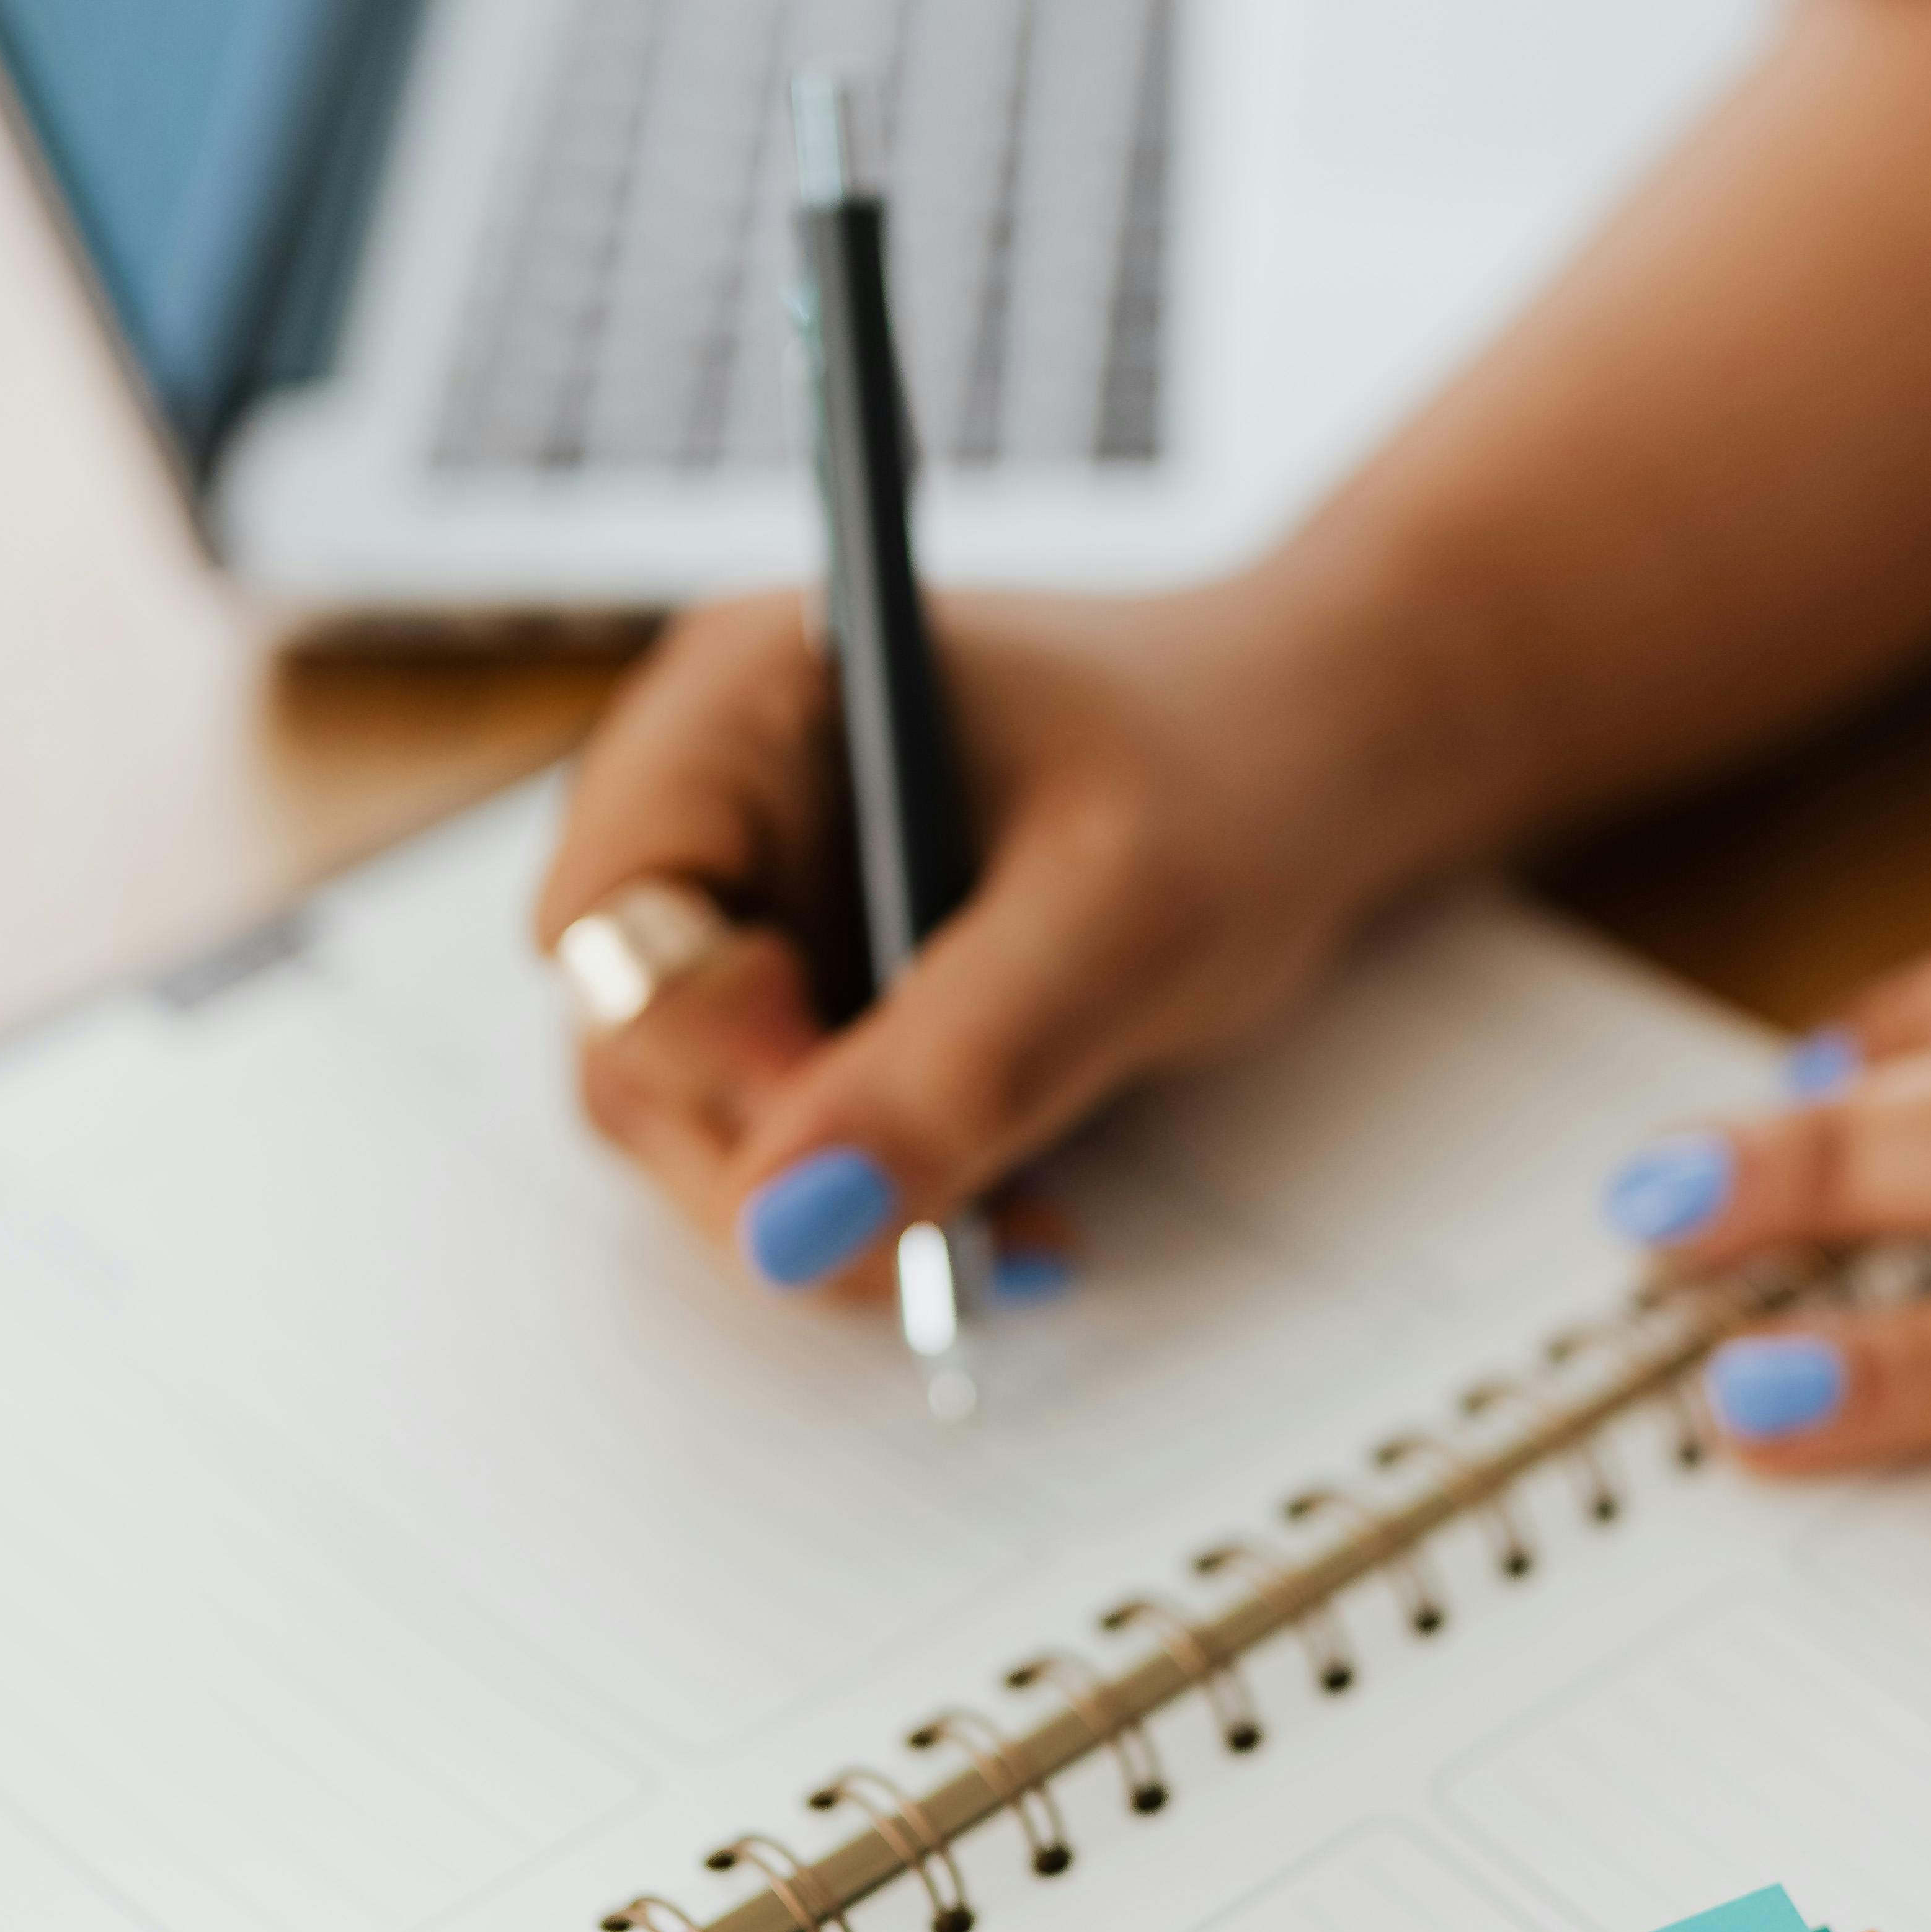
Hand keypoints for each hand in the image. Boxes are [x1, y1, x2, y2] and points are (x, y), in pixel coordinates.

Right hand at [537, 579, 1420, 1290]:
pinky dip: (885, 1199)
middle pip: (633, 1044)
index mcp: (742, 699)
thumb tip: (785, 1229)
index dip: (702, 1056)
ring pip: (705, 1120)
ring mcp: (754, 902)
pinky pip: (790, 1141)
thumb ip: (955, 1066)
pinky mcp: (813, 993)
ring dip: (839, 1206)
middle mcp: (710, 796)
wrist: (1323, 758)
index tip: (858, 1139)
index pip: (607, 921)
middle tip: (947, 1233)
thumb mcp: (1123, 920)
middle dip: (780, 1164)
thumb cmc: (1236, 774)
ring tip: (1013, 1222)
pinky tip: (1012, 1209)